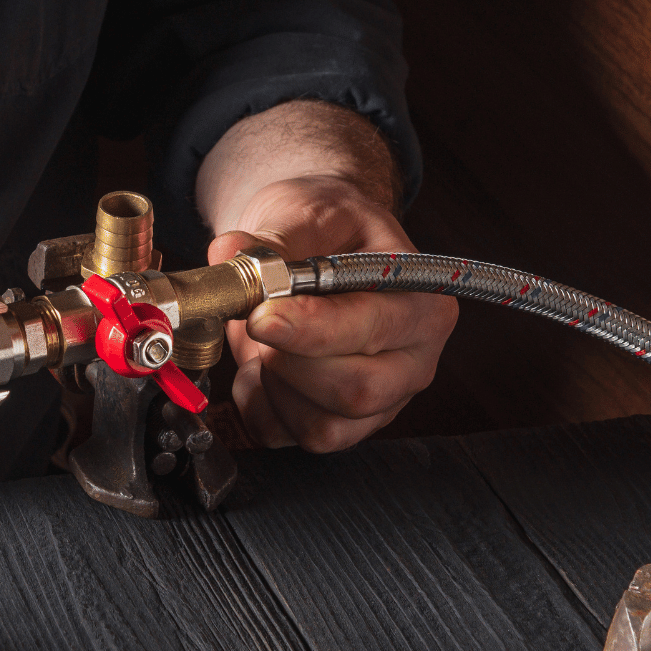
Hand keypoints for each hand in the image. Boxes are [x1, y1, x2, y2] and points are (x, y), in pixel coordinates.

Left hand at [208, 175, 456, 449]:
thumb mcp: (302, 212)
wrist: (316, 243)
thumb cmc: (324, 227)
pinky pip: (289, 437)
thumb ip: (267, 240)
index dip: (310, 330)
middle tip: (255, 322)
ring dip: (271, 386)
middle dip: (288, 362)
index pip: (371, 331)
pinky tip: (257, 367)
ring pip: (322, 428)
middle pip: (355, 391)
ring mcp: (380, 401)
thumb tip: (229, 254)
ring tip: (260, 340)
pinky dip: (258, 406)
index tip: (261, 316)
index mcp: (420, 301)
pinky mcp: (339, 426)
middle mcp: (413, 360)